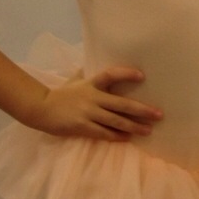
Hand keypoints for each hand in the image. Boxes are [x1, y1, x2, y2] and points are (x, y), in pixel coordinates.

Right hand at [25, 67, 160, 140]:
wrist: (39, 109)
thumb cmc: (61, 95)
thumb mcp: (76, 81)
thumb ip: (89, 74)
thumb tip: (97, 60)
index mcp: (91, 84)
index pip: (110, 75)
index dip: (126, 74)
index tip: (142, 75)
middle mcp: (92, 98)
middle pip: (122, 104)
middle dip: (142, 110)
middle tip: (159, 114)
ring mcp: (88, 113)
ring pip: (116, 121)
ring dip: (134, 127)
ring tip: (148, 130)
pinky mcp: (82, 127)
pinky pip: (103, 133)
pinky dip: (117, 136)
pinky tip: (128, 138)